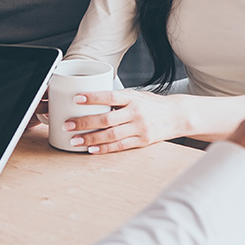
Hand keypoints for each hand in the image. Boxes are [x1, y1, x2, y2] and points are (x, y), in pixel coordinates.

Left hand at [63, 89, 184, 153]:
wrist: (177, 115)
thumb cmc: (153, 104)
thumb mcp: (137, 95)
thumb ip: (118, 98)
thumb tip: (91, 99)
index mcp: (133, 98)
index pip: (110, 96)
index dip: (93, 98)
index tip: (76, 99)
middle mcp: (136, 112)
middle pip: (107, 119)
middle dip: (84, 122)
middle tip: (68, 124)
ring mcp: (139, 128)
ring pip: (111, 135)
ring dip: (90, 138)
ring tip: (74, 140)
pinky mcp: (142, 141)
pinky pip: (120, 146)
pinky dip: (104, 148)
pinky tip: (91, 149)